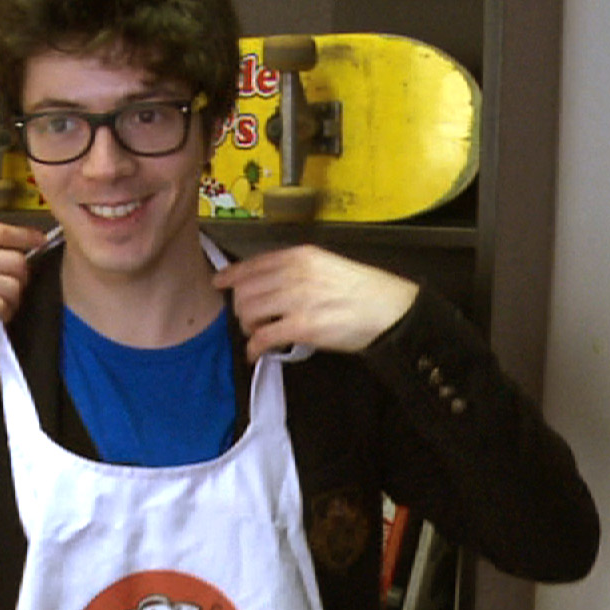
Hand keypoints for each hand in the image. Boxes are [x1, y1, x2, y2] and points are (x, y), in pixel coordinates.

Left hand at [213, 245, 417, 360]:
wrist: (390, 310)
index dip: (232, 275)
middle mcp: (295, 274)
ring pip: (249, 313)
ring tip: (257, 334)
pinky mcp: (303, 326)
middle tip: (250, 320)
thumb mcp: (328, 266)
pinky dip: (254, 348)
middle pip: (246, 291)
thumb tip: (269, 284)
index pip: (254, 263)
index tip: (218, 282)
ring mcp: (297, 299)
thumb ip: (297, 270)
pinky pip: (263, 337)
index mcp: (301, 256)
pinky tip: (256, 353)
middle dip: (241, 308)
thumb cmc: (363, 290)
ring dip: (247, 327)